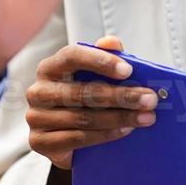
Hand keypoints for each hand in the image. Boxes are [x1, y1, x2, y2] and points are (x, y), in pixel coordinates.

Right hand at [26, 35, 156, 170]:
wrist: (63, 138)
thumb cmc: (81, 100)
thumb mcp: (93, 77)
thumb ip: (103, 57)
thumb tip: (112, 42)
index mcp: (50, 68)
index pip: (71, 56)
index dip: (99, 61)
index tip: (128, 70)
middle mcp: (38, 91)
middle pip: (81, 91)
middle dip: (120, 95)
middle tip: (149, 99)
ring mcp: (36, 118)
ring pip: (82, 117)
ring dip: (119, 118)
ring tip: (145, 118)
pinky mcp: (39, 142)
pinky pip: (77, 138)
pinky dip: (105, 135)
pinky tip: (125, 131)